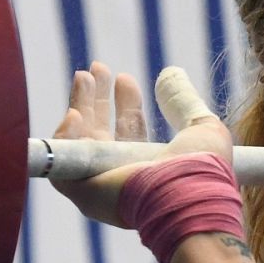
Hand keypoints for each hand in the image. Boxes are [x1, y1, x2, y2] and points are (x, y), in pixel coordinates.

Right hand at [51, 61, 232, 227]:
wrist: (187, 195)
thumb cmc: (202, 167)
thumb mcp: (202, 127)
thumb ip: (184, 101)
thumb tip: (173, 73)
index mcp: (151, 163)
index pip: (130, 130)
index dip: (126, 103)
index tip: (124, 77)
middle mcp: (124, 174)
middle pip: (101, 131)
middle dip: (96, 99)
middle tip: (96, 67)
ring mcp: (102, 184)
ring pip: (78, 141)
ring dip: (77, 105)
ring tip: (83, 75)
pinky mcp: (85, 193)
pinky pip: (61, 165)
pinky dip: (62, 138)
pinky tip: (73, 115)